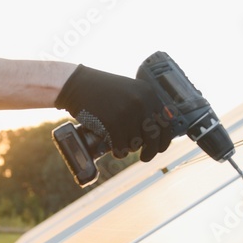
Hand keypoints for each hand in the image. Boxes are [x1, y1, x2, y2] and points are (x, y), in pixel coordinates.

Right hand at [55, 65, 171, 160]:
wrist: (76, 85)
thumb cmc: (102, 90)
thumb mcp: (130, 90)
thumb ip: (145, 105)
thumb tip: (163, 126)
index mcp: (148, 93)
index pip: (165, 123)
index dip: (164, 139)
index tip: (159, 147)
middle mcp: (142, 102)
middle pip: (154, 137)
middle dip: (151, 151)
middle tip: (145, 157)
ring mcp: (128, 112)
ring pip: (136, 143)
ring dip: (129, 148)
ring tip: (120, 144)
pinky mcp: (113, 123)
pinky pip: (121, 147)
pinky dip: (119, 152)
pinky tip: (115, 150)